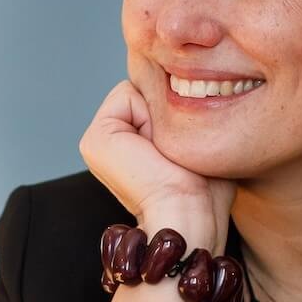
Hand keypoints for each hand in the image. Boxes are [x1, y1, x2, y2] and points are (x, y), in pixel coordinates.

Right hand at [78, 80, 234, 244]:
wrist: (189, 216)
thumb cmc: (206, 192)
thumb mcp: (203, 145)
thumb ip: (191, 117)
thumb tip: (197, 85)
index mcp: (130, 145)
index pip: (157, 96)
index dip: (179, 111)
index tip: (186, 148)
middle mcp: (111, 142)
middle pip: (147, 90)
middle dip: (169, 109)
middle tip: (177, 152)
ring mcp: (97, 140)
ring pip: (138, 89)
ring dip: (162, 113)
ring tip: (167, 152)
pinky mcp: (95, 139)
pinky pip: (127, 93)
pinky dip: (149, 113)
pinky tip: (154, 147)